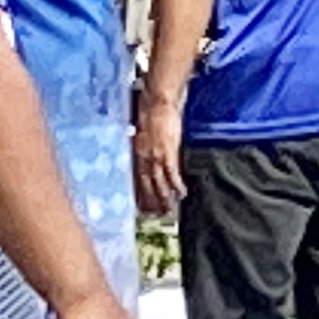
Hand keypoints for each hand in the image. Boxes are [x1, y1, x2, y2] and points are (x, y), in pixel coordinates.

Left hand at [133, 92, 185, 215]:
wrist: (157, 102)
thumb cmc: (149, 111)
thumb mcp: (140, 129)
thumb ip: (140, 142)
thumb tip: (141, 149)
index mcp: (135, 152)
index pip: (137, 178)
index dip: (140, 193)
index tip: (142, 207)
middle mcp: (143, 157)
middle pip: (147, 184)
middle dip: (152, 201)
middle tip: (156, 216)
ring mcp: (155, 156)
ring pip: (159, 183)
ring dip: (165, 198)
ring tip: (170, 211)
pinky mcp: (168, 153)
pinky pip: (172, 174)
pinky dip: (177, 185)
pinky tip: (182, 194)